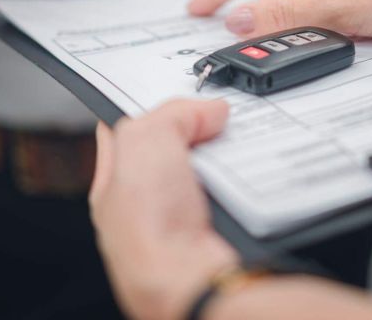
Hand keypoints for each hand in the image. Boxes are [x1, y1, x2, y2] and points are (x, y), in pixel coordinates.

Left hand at [90, 99, 238, 319]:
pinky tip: (253, 172)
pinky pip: (244, 188)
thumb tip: (212, 112)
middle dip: (197, 128)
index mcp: (117, 183)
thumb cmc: (150, 227)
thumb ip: (173, 113)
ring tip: (238, 142)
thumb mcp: (145, 140)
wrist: (194, 281)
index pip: (128, 131)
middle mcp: (151, 204)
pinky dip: (253, 176)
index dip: (149, 105)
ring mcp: (190, 218)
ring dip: (229, 153)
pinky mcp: (226, 226)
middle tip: (214, 115)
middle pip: (178, 146)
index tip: (174, 89)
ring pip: (215, 167)